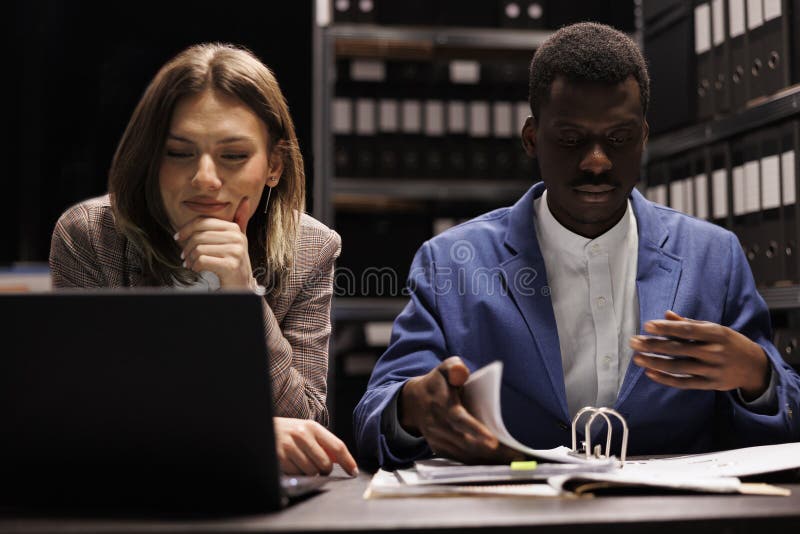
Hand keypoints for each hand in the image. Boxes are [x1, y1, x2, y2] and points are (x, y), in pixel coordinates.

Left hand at [175, 198, 257, 289]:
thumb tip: (245, 200)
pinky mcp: (230, 265)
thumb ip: (240, 221)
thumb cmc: (234, 263)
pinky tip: (196, 269)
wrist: (242, 286)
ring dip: (190, 258)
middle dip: (187, 247)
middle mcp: (237, 238)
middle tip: (184, 256)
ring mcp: (235, 252)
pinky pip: (202, 260)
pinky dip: (195, 266)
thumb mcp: (238, 240)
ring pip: (199, 248)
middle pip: (199, 235)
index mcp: (235, 229)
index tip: (178, 238)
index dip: (186, 228)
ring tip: (191, 264)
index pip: (203, 222)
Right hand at [273, 417, 357, 475]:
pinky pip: (297, 474)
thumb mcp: (306, 431)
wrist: (262, 428)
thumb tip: (341, 460)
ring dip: (309, 472)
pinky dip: (297, 473)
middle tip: (317, 466)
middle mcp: (302, 435)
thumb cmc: (288, 432)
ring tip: (300, 462)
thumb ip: (323, 443)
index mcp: (313, 427)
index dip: (348, 461)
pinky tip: (291, 464)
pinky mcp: (279, 457)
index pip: (337, 446)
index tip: (353, 472)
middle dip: (324, 470)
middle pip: (325, 464)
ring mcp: (290, 446)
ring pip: (311, 471)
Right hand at [399, 356, 522, 463]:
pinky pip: (462, 460)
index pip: (460, 420)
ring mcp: (439, 440)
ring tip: (513, 461)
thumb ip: (454, 367)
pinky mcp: (441, 449)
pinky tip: (498, 462)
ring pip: (466, 455)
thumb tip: (462, 373)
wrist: (413, 403)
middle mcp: (439, 426)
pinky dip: (480, 462)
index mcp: (442, 406)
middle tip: (516, 456)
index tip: (494, 441)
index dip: (476, 431)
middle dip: (492, 452)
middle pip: (467, 443)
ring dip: (489, 460)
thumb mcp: (443, 368)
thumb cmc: (436, 384)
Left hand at [629, 310, 770, 399]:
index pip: (687, 330)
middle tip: (633, 342)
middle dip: (654, 345)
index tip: (647, 326)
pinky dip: (666, 379)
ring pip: (678, 367)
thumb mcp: (715, 329)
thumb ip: (690, 323)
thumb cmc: (730, 343)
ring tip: (637, 358)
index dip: (666, 328)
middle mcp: (714, 352)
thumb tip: (666, 314)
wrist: (755, 367)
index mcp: (716, 333)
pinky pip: (684, 383)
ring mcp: (712, 370)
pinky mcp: (709, 384)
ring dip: (655, 362)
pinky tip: (650, 373)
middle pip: (679, 349)